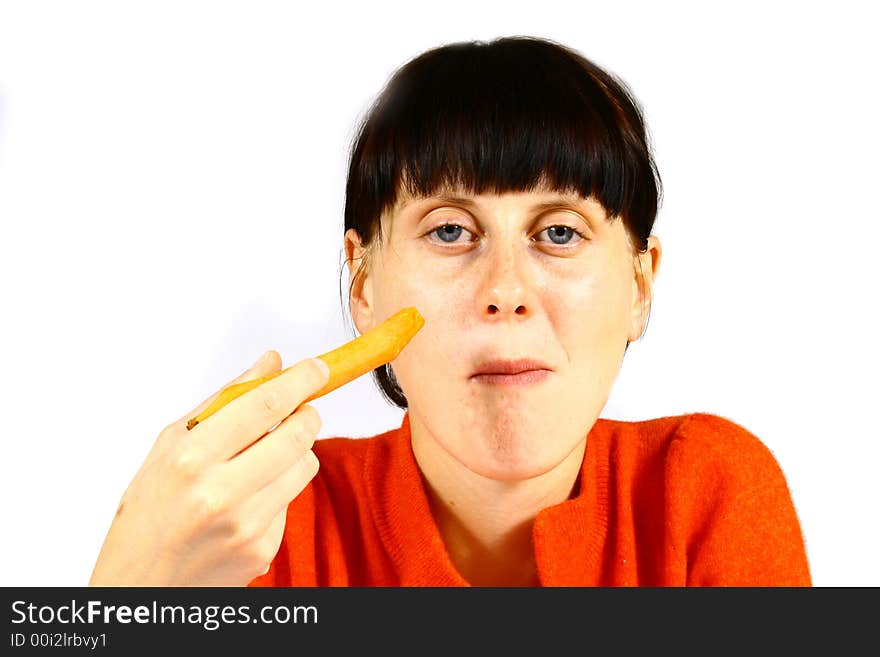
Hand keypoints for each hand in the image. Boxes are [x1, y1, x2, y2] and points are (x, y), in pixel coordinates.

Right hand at [88, 350, 328, 585]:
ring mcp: (245, 525)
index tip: (317, 369)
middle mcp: (220, 493)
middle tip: (300, 409)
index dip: (300, 380)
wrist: (140, 582)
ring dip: (296, 451)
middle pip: (297, 434)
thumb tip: (271, 363)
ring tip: (264, 457)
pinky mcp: (262, 549)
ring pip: (305, 465)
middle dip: (307, 413)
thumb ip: (225, 400)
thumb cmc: (150, 509)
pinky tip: (249, 499)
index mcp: (191, 458)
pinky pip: (292, 500)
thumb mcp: (171, 444)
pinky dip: (279, 490)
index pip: (264, 405)